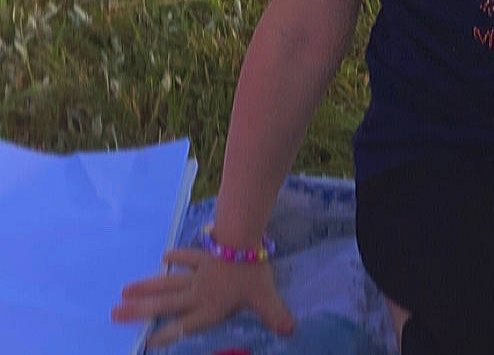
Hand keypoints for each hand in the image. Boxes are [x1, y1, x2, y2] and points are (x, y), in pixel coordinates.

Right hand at [112, 249, 294, 347]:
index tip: (144, 342)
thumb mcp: (265, 299)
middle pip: (164, 305)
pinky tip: (163, 257)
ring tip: (123, 292)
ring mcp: (198, 273)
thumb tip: (290, 330)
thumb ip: (275, 316)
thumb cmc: (253, 272)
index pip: (183, 326)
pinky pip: (187, 256)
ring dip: (146, 287)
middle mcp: (197, 293)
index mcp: (209, 308)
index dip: (165, 335)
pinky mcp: (203, 255)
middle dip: (140, 311)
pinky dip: (176, 256)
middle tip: (115, 314)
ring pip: (167, 283)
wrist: (244, 239)